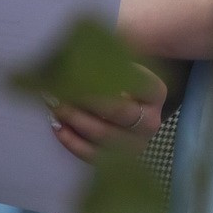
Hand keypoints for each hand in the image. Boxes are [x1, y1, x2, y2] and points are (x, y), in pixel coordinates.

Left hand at [49, 66, 167, 163]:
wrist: (122, 104)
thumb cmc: (117, 78)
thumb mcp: (120, 63)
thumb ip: (105, 58)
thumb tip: (77, 52)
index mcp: (156, 93)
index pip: (138, 85)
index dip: (110, 79)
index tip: (82, 72)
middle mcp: (152, 121)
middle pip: (120, 112)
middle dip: (88, 102)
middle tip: (61, 91)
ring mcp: (136, 143)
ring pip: (105, 136)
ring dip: (76, 121)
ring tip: (56, 107)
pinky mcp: (118, 159)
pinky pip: (93, 156)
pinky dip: (73, 142)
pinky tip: (57, 127)